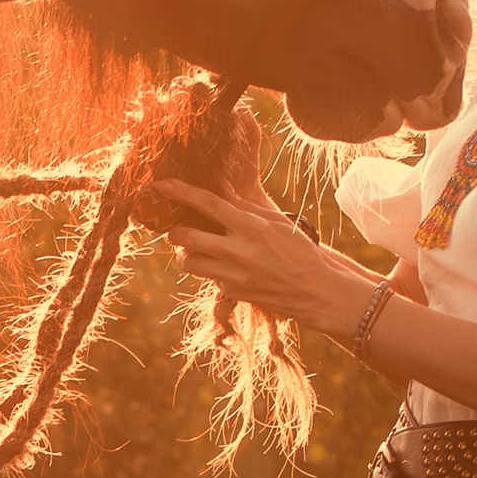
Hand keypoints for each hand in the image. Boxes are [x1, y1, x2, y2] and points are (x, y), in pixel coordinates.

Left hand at [154, 176, 372, 330]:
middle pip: (186, 236)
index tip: (160, 184)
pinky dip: (209, 268)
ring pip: (188, 261)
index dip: (181, 192)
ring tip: (196, 246)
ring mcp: (234, 275)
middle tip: (179, 227)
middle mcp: (239, 251)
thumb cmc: (299, 250)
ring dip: (186, 252)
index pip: (208, 204)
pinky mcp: (232, 292)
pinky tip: (223, 265)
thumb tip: (220, 187)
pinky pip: (208, 277)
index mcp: (252, 227)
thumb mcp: (276, 222)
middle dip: (175, 230)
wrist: (316, 291)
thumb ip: (244, 206)